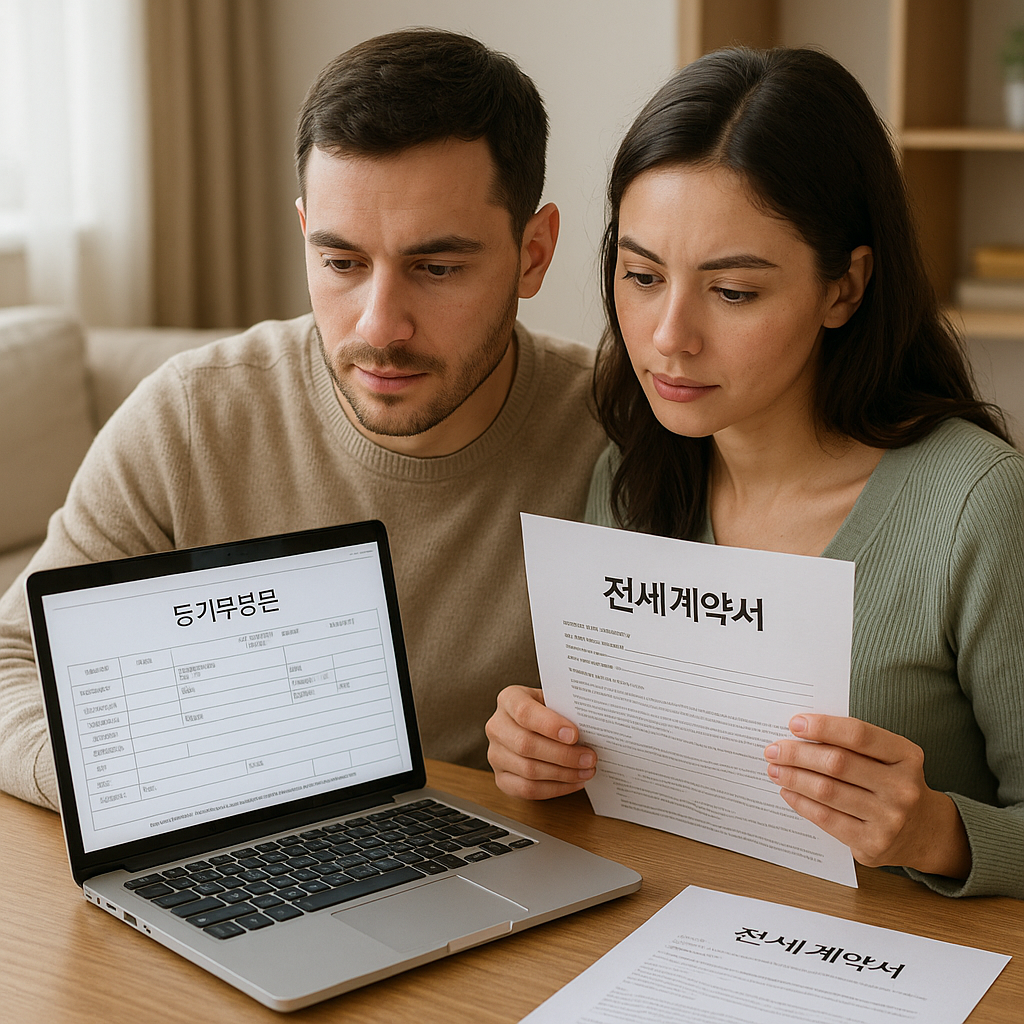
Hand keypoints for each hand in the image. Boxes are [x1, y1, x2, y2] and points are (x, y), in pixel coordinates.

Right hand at [486, 686, 596, 799]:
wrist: (531, 726)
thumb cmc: (547, 712)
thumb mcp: (554, 701)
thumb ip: (565, 709)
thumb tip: (591, 725)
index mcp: (509, 699)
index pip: (524, 712)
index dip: (549, 725)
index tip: (574, 735)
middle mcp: (497, 726)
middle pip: (526, 745)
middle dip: (563, 755)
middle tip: (589, 758)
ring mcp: (496, 754)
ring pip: (528, 770)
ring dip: (563, 774)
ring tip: (586, 770)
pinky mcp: (501, 779)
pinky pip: (527, 789)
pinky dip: (555, 789)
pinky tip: (574, 782)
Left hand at [764, 715, 970, 878]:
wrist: (926, 831)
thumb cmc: (893, 782)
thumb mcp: (889, 757)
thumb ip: (854, 744)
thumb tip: (801, 733)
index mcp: (906, 756)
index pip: (858, 735)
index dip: (823, 727)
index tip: (794, 724)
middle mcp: (902, 787)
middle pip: (837, 764)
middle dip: (798, 754)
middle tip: (774, 749)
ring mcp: (890, 819)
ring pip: (828, 792)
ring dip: (793, 778)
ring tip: (774, 769)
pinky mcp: (873, 844)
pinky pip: (827, 819)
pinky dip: (801, 803)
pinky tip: (788, 792)